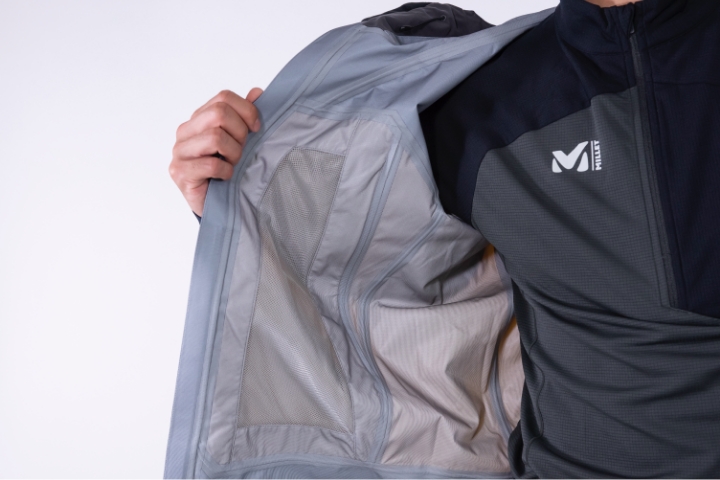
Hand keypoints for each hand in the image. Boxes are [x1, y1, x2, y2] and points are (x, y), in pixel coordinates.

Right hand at [169, 88, 262, 216]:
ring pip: (215, 137)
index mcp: (199, 118)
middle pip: (219, 113)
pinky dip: (225, 172)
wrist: (215, 203)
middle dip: (240, 133)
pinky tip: (226, 177)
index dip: (246, 110)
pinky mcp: (180, 172)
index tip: (257, 128)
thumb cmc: (226, 170)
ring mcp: (180, 151)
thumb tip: (257, 92)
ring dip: (233, 153)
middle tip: (242, 150)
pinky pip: (210, 164)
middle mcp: (186, 131)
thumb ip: (245, 116)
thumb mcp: (239, 140)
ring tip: (233, 164)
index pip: (223, 98)